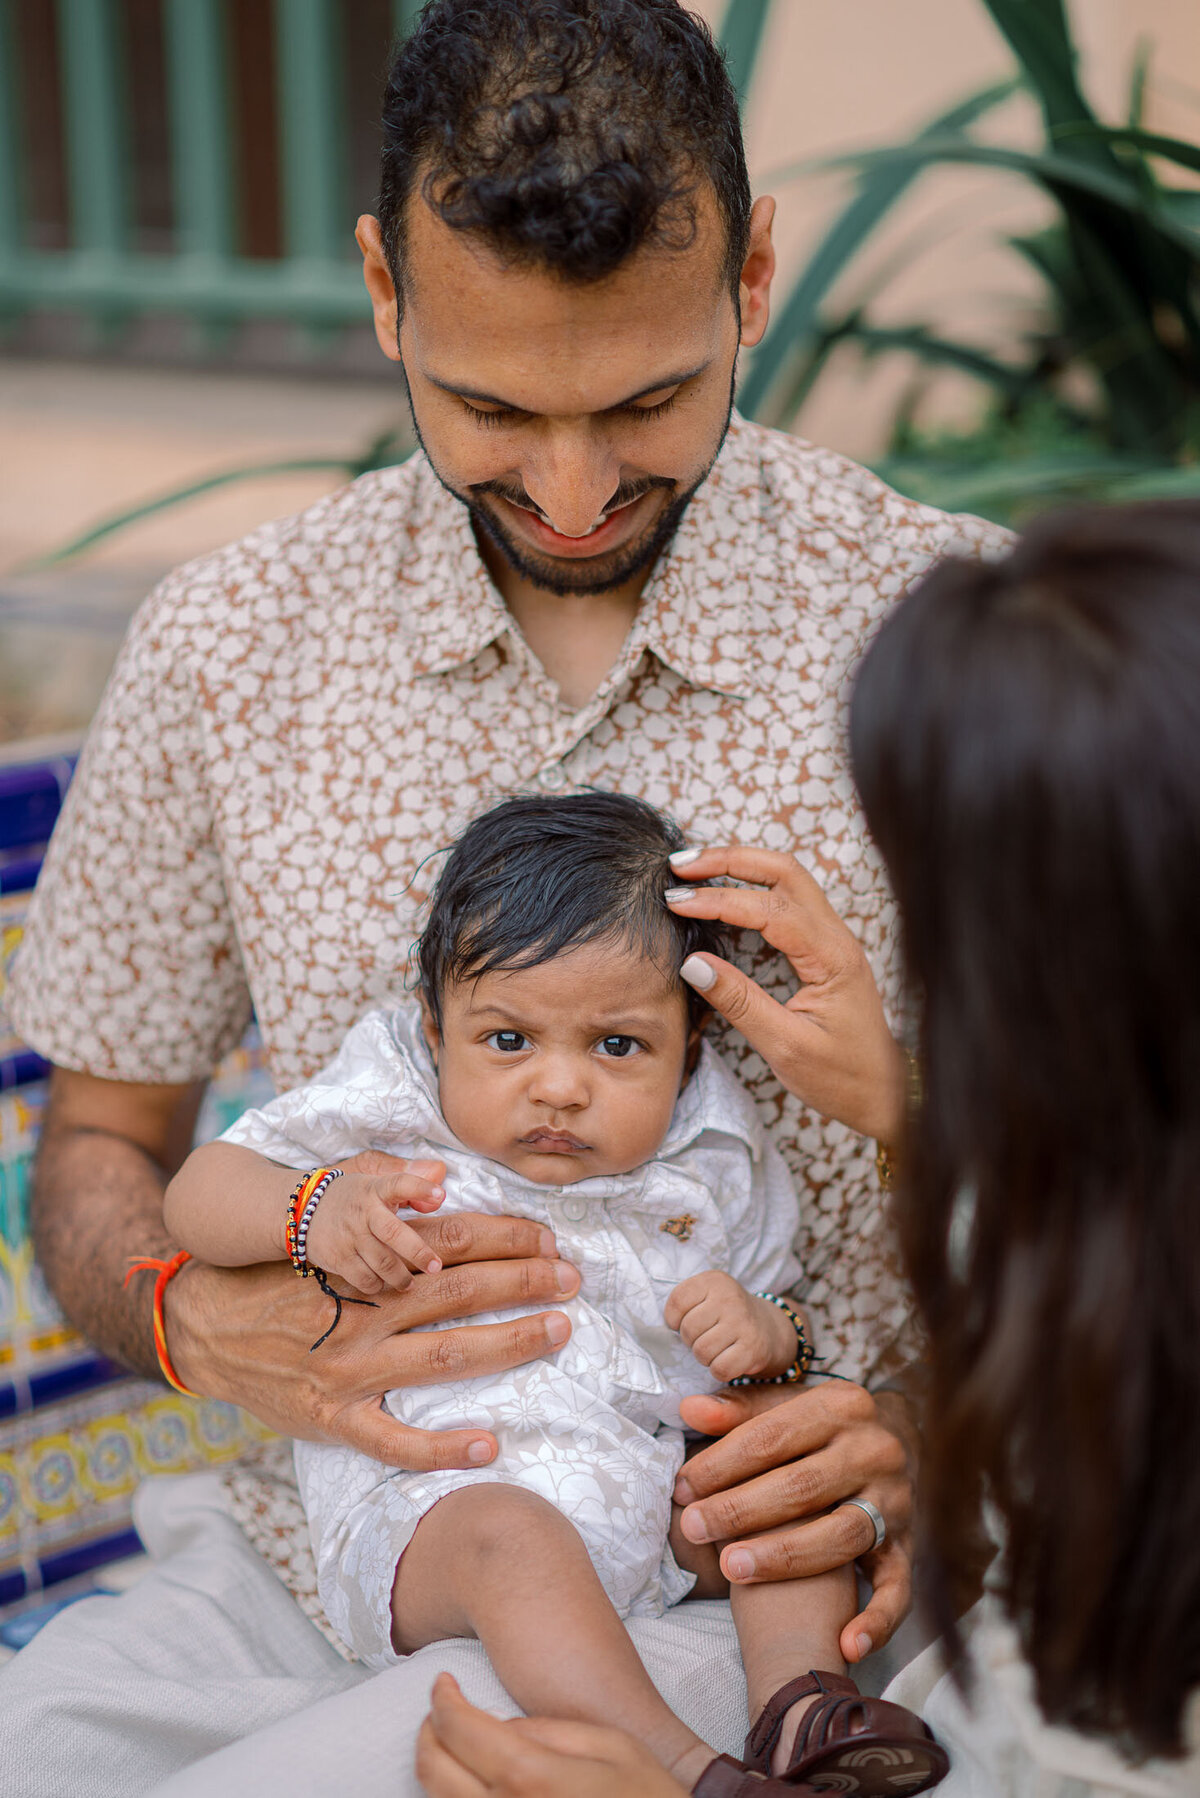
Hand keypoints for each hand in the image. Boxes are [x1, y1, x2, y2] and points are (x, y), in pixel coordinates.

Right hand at [167, 1151, 581, 1471]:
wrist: (202, 1328)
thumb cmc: (273, 1275)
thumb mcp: (319, 1231)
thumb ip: (378, 1209)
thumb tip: (440, 1184)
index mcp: (361, 1264)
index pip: (447, 1242)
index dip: (503, 1237)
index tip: (549, 1237)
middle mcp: (361, 1314)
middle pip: (458, 1292)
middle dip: (523, 1281)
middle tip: (573, 1277)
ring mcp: (349, 1371)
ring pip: (442, 1358)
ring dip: (508, 1344)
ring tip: (557, 1330)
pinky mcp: (333, 1419)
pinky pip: (394, 1442)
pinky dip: (443, 1448)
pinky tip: (490, 1444)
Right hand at [304, 1158, 446, 1293]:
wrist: (300, 1210)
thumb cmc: (351, 1197)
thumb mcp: (374, 1181)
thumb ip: (407, 1182)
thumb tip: (438, 1192)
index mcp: (375, 1189)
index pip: (400, 1183)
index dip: (420, 1188)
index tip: (441, 1195)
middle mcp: (364, 1212)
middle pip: (395, 1234)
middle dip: (418, 1252)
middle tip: (435, 1267)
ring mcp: (350, 1237)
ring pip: (383, 1264)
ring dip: (401, 1278)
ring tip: (409, 1283)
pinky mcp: (338, 1258)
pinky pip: (365, 1279)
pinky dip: (378, 1285)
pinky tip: (382, 1283)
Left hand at [415, 1673, 689, 1796]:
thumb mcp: (610, 1746)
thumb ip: (547, 1730)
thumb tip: (497, 1728)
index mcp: (531, 1778)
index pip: (458, 1730)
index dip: (442, 1699)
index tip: (443, 1683)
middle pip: (433, 1770)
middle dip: (428, 1733)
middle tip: (439, 1711)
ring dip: (436, 1770)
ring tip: (452, 1745)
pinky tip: (472, 1784)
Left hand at [664, 1271, 795, 1381]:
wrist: (767, 1327)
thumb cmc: (725, 1313)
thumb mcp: (706, 1295)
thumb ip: (683, 1304)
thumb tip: (661, 1332)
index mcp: (714, 1280)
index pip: (677, 1301)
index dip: (674, 1319)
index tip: (684, 1321)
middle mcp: (730, 1298)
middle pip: (688, 1330)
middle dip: (692, 1340)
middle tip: (706, 1336)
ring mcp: (743, 1323)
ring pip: (702, 1352)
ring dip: (705, 1357)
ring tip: (717, 1347)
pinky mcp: (753, 1348)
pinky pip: (720, 1369)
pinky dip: (719, 1370)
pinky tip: (728, 1359)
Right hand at [665, 845, 904, 1142]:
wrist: (884, 1095)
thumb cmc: (843, 1077)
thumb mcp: (786, 1047)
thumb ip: (740, 1003)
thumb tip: (693, 965)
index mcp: (832, 958)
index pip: (771, 908)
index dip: (720, 900)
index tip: (677, 904)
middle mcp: (837, 938)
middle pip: (783, 872)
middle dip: (730, 860)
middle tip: (680, 867)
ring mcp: (832, 940)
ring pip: (787, 880)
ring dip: (740, 867)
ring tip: (693, 872)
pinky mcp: (824, 949)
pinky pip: (788, 902)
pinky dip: (752, 888)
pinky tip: (723, 895)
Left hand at [673, 1380, 913, 1662]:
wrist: (901, 1439)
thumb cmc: (821, 1427)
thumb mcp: (787, 1405)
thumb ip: (739, 1410)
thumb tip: (691, 1409)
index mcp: (841, 1406)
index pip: (772, 1436)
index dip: (722, 1463)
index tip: (683, 1486)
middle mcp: (874, 1451)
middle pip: (802, 1486)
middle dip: (740, 1509)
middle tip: (693, 1526)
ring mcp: (895, 1501)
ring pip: (840, 1535)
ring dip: (783, 1557)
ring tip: (731, 1568)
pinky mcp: (908, 1546)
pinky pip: (898, 1589)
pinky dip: (878, 1620)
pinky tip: (847, 1646)